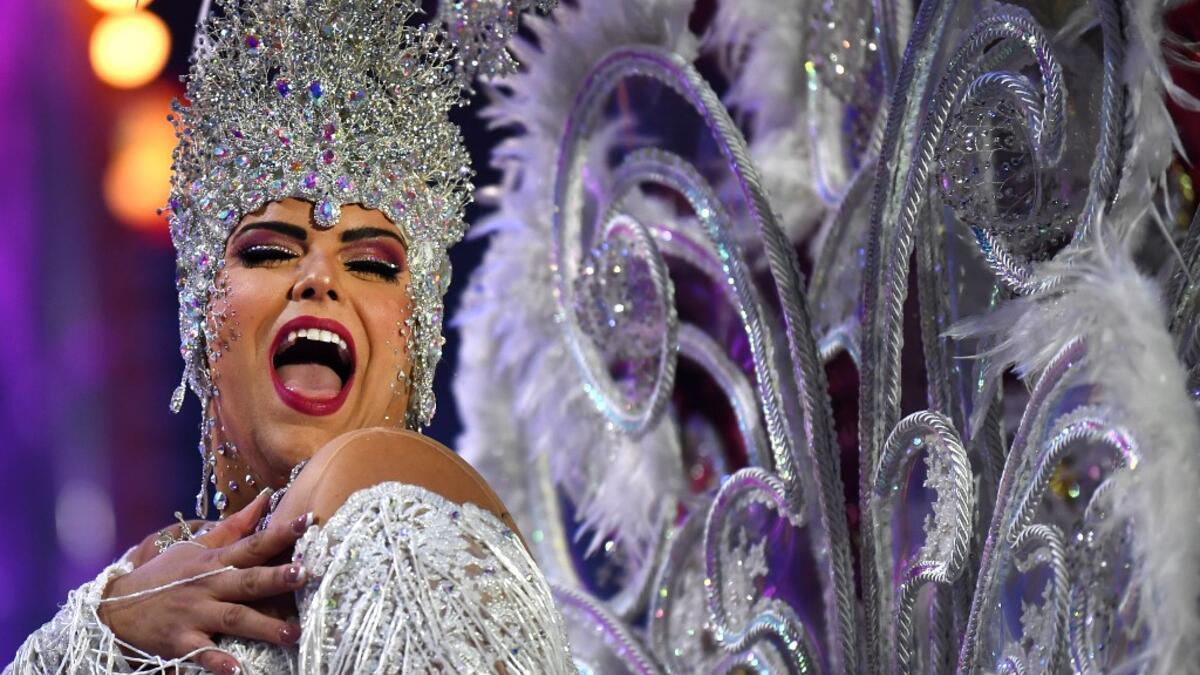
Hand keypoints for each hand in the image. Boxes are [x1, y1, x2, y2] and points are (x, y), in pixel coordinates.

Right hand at [97, 490, 313, 673]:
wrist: (115, 607)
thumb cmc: (164, 575)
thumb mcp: (196, 547)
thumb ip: (234, 526)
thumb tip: (264, 499)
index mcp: (215, 562)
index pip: (253, 543)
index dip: (280, 532)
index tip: (309, 521)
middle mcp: (208, 585)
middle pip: (247, 580)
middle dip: (276, 578)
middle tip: (306, 574)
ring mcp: (194, 613)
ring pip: (234, 618)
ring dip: (263, 626)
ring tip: (292, 633)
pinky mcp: (180, 640)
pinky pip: (202, 653)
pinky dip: (218, 662)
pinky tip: (237, 670)